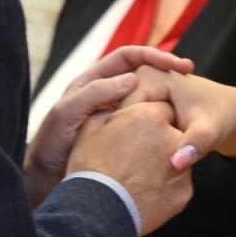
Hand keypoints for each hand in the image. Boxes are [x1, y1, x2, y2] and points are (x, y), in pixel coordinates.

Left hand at [23, 47, 193, 205]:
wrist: (46, 182)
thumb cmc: (51, 147)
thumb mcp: (67, 114)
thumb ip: (94, 94)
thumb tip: (132, 78)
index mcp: (93, 81)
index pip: (129, 57)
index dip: (152, 55)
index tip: (174, 63)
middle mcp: (107, 94)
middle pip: (143, 72)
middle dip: (166, 69)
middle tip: (189, 73)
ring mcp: (117, 115)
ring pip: (147, 97)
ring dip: (167, 95)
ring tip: (188, 96)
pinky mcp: (123, 135)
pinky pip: (146, 122)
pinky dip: (162, 120)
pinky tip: (176, 127)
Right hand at [67, 101, 193, 234]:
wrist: (96, 211)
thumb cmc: (89, 167)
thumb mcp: (91, 127)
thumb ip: (111, 108)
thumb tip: (116, 102)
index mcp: (150, 115)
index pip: (161, 109)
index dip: (148, 121)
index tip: (137, 132)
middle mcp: (172, 137)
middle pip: (173, 133)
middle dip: (160, 141)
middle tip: (136, 157)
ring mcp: (182, 167)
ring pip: (177, 160)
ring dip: (163, 164)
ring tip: (137, 177)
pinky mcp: (184, 192)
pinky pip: (177, 186)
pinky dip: (165, 188)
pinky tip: (144, 192)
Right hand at [120, 66, 235, 169]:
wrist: (225, 110)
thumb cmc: (219, 118)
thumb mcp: (209, 132)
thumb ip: (195, 145)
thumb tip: (178, 164)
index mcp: (149, 75)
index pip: (121, 110)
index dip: (124, 139)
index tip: (131, 162)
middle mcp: (137, 75)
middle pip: (114, 114)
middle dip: (120, 140)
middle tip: (127, 168)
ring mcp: (136, 85)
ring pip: (117, 121)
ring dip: (122, 142)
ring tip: (130, 166)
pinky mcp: (138, 98)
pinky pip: (124, 122)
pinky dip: (128, 140)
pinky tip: (135, 161)